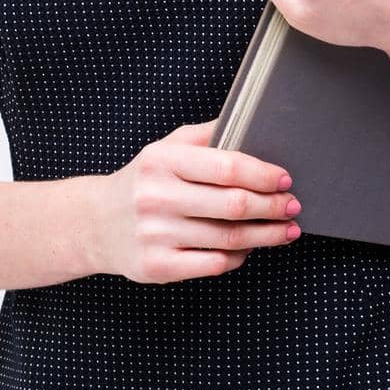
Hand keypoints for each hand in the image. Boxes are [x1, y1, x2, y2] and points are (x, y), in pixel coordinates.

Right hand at [96, 118, 301, 283]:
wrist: (96, 223)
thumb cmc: (144, 180)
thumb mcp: (165, 148)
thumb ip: (206, 135)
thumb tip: (250, 122)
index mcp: (163, 160)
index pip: (226, 166)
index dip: (263, 174)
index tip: (284, 178)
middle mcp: (157, 197)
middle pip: (233, 205)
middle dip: (272, 207)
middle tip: (293, 206)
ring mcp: (156, 234)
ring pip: (228, 239)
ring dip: (266, 235)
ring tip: (286, 230)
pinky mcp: (156, 267)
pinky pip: (213, 264)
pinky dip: (239, 257)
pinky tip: (250, 248)